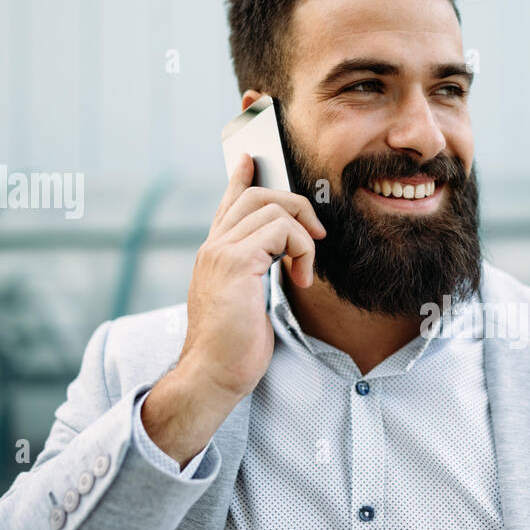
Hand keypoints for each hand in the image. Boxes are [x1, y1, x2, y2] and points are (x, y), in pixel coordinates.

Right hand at [142, 154, 326, 464]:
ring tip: (305, 270)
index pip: (229, 202)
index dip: (240, 176)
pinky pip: (280, 230)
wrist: (213, 375)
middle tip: (316, 237)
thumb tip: (281, 263)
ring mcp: (220, 251)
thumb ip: (257, 275)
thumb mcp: (248, 303)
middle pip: (256, 193)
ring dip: (302, 234)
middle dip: (296, 205)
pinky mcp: (236, 263)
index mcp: (215, 254)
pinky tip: (302, 280)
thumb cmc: (234, 348)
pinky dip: (301, 251)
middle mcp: (213, 246)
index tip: (249, 154)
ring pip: (271, 205)